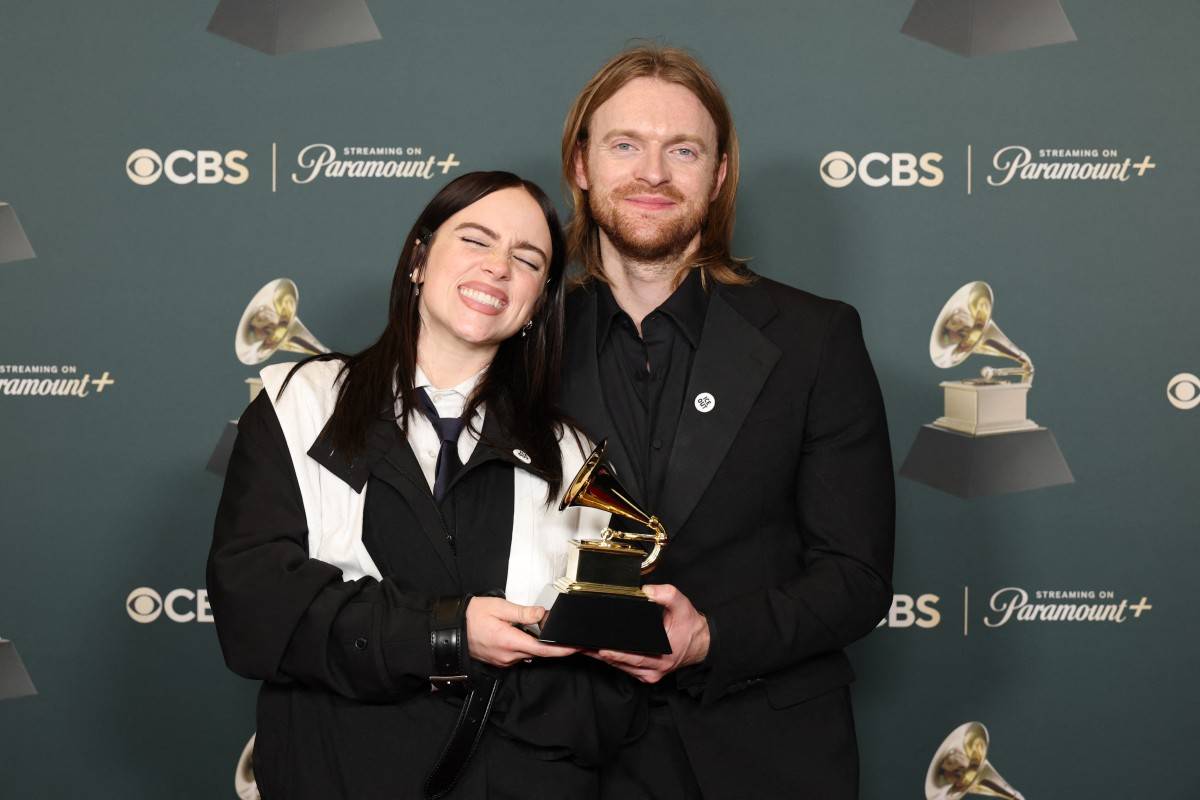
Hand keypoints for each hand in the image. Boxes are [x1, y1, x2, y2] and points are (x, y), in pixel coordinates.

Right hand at [465, 596, 578, 667]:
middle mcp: (509, 656)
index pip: (543, 650)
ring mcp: (504, 661)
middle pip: (538, 653)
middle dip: (553, 646)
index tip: (576, 647)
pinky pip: (519, 655)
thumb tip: (542, 614)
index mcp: (510, 642)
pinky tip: (524, 634)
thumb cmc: (472, 616)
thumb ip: (523, 612)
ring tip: (541, 630)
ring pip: (529, 654)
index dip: (562, 650)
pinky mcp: (500, 661)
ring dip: (537, 645)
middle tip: (565, 636)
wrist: (452, 629)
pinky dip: (526, 646)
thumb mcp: (499, 607)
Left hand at [587, 584, 709, 683]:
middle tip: (581, 645)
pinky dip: (611, 659)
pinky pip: (624, 668)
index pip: (635, 657)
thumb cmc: (690, 625)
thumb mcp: (682, 605)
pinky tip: (596, 651)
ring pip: (620, 667)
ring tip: (582, 647)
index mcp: (663, 656)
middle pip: (621, 663)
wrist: (700, 642)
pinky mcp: (645, 674)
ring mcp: (649, 674)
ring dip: (601, 657)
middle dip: (599, 654)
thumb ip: (666, 594)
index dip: (617, 654)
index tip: (601, 649)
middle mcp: (654, 669)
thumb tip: (647, 591)